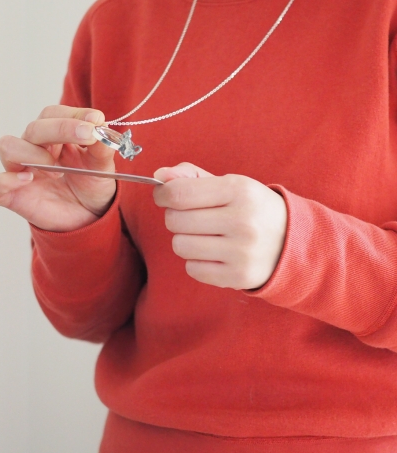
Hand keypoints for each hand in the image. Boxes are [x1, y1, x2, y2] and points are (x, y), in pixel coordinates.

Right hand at [0, 106, 115, 231]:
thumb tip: (102, 129)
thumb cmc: (91, 186)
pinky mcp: (11, 196)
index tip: (96, 119)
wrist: (89, 217)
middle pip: (34, 128)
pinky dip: (1, 182)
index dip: (72, 114)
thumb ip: (102, 148)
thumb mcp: (103, 166)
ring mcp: (19, 171)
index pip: (52, 114)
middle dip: (61, 129)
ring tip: (56, 170)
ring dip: (33, 153)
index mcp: (54, 136)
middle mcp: (33, 149)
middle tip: (87, 135)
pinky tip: (27, 180)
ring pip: (7, 147)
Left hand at [153, 163, 287, 289]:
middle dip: (176, 217)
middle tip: (192, 217)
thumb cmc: (251, 208)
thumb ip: (191, 177)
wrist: (294, 242)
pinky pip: (192, 269)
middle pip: (175, 220)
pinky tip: (214, 254)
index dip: (162, 195)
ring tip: (204, 236)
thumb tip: (159, 176)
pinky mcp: (239, 276)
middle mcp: (242, 220)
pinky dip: (197, 262)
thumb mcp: (229, 184)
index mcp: (238, 190)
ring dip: (185, 240)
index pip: (178, 194)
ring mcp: (241, 251)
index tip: (164, 196)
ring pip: (180, 246)